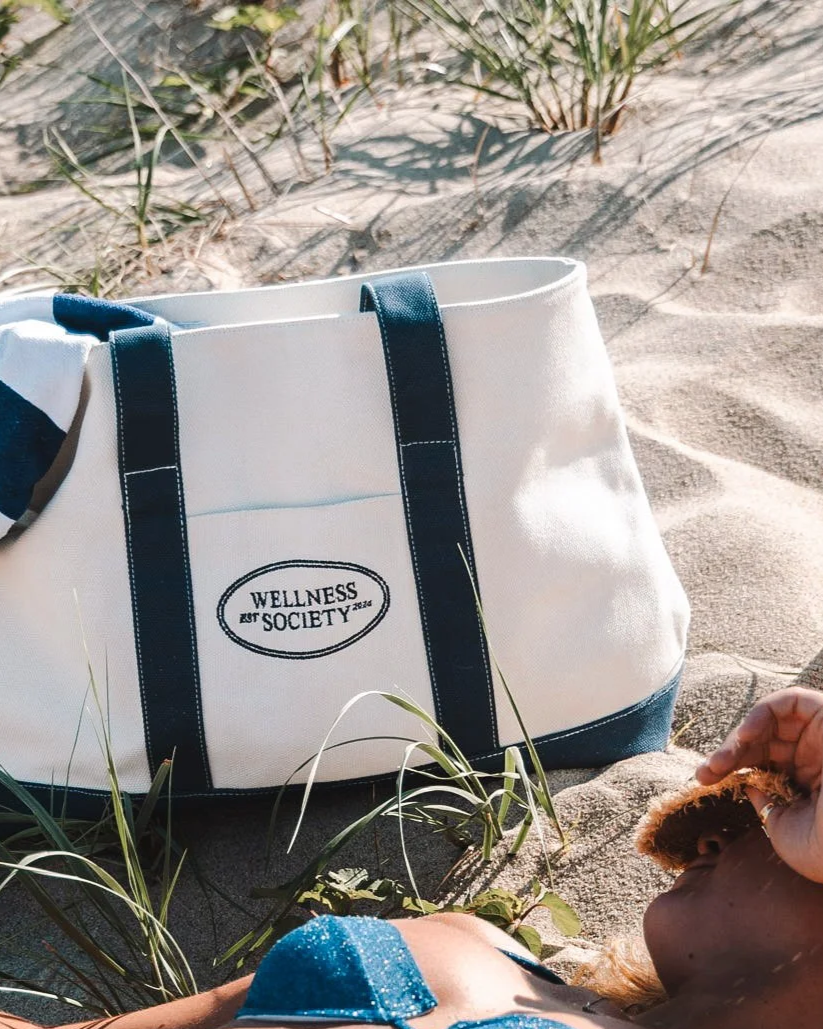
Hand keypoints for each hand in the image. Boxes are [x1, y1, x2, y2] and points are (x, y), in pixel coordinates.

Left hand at [696, 686, 822, 882]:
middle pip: (763, 742)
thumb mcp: (785, 832)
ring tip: (721, 760)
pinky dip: (762, 712)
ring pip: (772, 722)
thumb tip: (747, 785)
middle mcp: (818, 758)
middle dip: (729, 754)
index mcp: (810, 785)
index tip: (703, 779)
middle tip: (706, 771)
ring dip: (740, 736)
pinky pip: (792, 701)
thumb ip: (765, 807)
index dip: (731, 768)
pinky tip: (745, 736)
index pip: (764, 765)